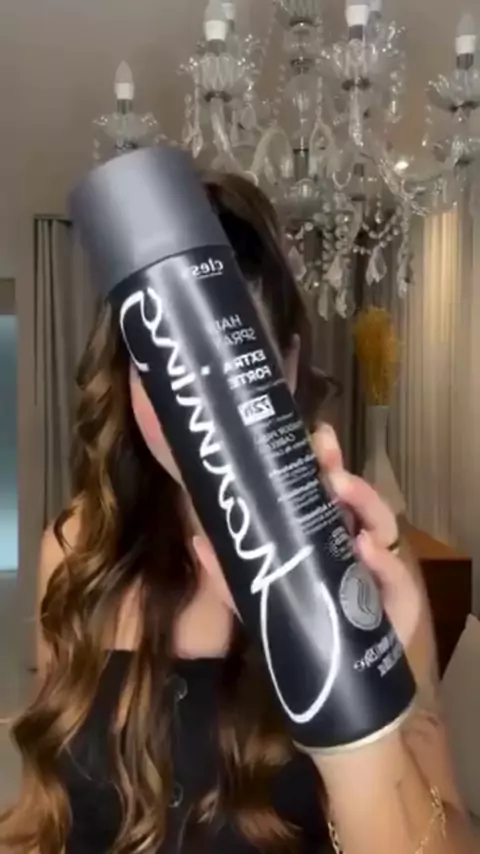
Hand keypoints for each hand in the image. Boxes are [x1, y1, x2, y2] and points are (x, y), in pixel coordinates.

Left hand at [193, 423, 421, 664]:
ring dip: (364, 503)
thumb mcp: (262, 597)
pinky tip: (365, 548)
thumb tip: (198, 538)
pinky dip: (382, 562)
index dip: (326, 462)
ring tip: (341, 490)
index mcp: (329, 534)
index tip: (316, 437)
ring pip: (383, 524)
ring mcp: (381, 569)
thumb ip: (231, 573)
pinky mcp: (398, 602)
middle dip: (344, 474)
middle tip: (326, 458)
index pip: (331, 491)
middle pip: (358, 500)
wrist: (335, 679)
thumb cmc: (303, 627)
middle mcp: (358, 543)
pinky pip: (396, 579)